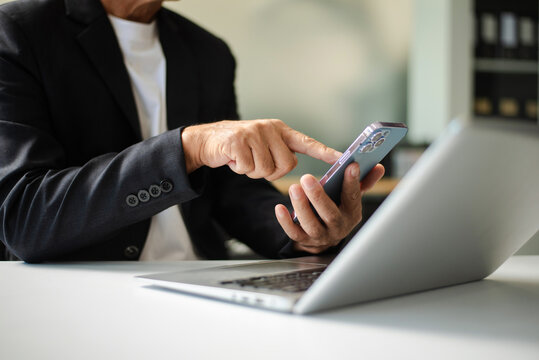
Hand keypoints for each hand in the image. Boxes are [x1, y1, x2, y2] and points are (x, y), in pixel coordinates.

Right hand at [181, 119, 340, 180]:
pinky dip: (241, 169)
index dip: (326, 153)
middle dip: (271, 172)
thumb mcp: (264, 145)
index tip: (344, 159)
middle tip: (256, 164)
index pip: (308, 143)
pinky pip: (249, 168)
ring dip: (254, 172)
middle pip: (287, 165)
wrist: (208, 141)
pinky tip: (234, 159)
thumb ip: (280, 152)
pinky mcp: (238, 140)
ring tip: (244, 159)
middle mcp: (270, 128)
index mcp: (281, 130)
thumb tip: (292, 164)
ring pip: (267, 169)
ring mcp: (254, 132)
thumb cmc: (240, 148)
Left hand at [275, 163, 384, 253]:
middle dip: (319, 196)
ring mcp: (321, 236)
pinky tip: (279, 208)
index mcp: (352, 213)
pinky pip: (294, 233)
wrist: (325, 236)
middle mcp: (338, 227)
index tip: (351, 166)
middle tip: (307, 178)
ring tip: (293, 188)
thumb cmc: (338, 210)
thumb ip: (363, 181)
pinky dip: (286, 222)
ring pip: (311, 224)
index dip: (352, 182)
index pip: (353, 197)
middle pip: (330, 214)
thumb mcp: (351, 197)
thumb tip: (378, 166)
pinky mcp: (304, 241)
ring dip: (301, 206)